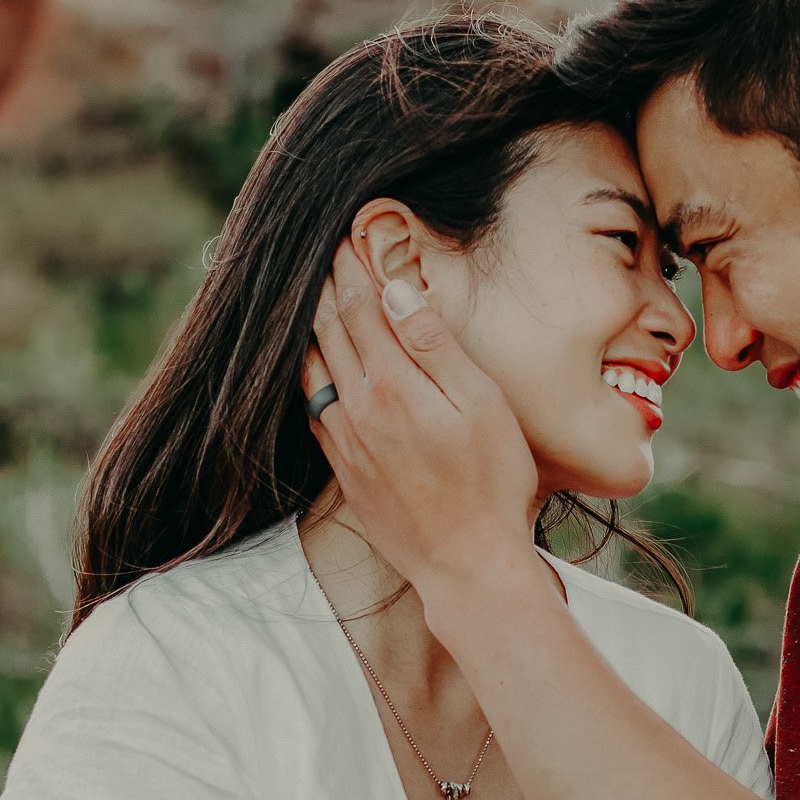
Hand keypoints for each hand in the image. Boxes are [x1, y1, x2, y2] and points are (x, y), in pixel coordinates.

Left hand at [304, 241, 538, 603]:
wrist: (466, 564)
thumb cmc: (491, 482)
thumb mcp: (481, 404)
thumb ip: (434, 346)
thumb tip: (395, 291)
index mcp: (393, 384)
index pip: (361, 307)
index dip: (352, 267)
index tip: (346, 235)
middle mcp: (357, 408)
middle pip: (327, 330)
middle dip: (324, 286)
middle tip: (319, 252)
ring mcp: (345, 440)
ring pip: (310, 367)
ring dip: (308, 325)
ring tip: (308, 296)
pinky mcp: (343, 469)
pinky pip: (312, 406)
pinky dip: (308, 372)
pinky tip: (313, 365)